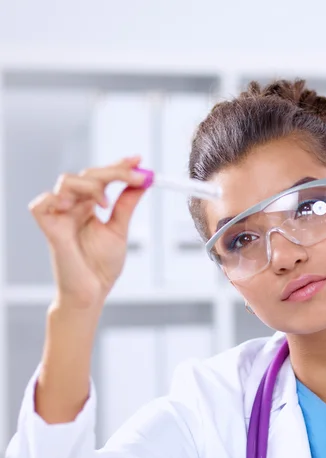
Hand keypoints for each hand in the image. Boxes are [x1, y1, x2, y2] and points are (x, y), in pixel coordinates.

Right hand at [29, 156, 148, 309]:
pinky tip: (75, 208)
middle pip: (87, 174)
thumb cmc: (102, 265)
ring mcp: (60, 215)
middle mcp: (74, 206)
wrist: (93, 291)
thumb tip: (144, 181)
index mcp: (90, 205)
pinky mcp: (48, 227)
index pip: (102, 177)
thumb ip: (127, 204)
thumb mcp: (120, 229)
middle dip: (114, 171)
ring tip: (105, 203)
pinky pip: (42, 203)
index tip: (139, 159)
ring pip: (67, 181)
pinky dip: (58, 199)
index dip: (118, 165)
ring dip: (91, 184)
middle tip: (136, 176)